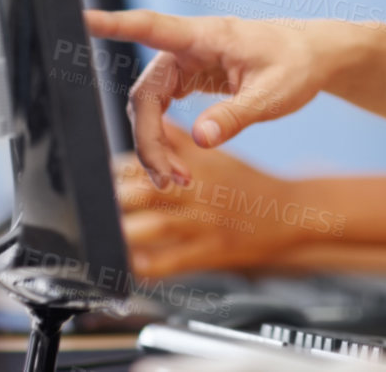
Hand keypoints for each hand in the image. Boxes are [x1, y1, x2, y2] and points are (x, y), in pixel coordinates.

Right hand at [85, 9, 338, 187]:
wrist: (316, 56)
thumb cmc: (298, 64)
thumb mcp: (274, 94)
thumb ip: (236, 115)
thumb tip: (199, 139)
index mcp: (207, 36)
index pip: (151, 27)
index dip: (114, 25)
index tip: (82, 18)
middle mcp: (189, 47)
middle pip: (144, 94)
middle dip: (149, 140)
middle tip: (171, 179)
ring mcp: (187, 63)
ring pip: (150, 107)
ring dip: (156, 145)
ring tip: (178, 180)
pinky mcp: (191, 78)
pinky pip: (163, 109)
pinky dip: (166, 139)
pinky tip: (180, 165)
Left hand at [116, 122, 310, 277]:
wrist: (288, 212)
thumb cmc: (246, 184)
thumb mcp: (216, 154)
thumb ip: (180, 141)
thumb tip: (151, 121)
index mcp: (196, 164)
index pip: (149, 160)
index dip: (119, 168)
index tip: (102, 176)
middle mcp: (197, 192)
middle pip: (145, 191)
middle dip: (114, 199)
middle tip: (97, 206)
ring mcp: (203, 223)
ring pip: (155, 226)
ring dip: (126, 231)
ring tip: (106, 234)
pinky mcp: (209, 251)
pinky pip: (172, 262)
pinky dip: (148, 265)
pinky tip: (131, 263)